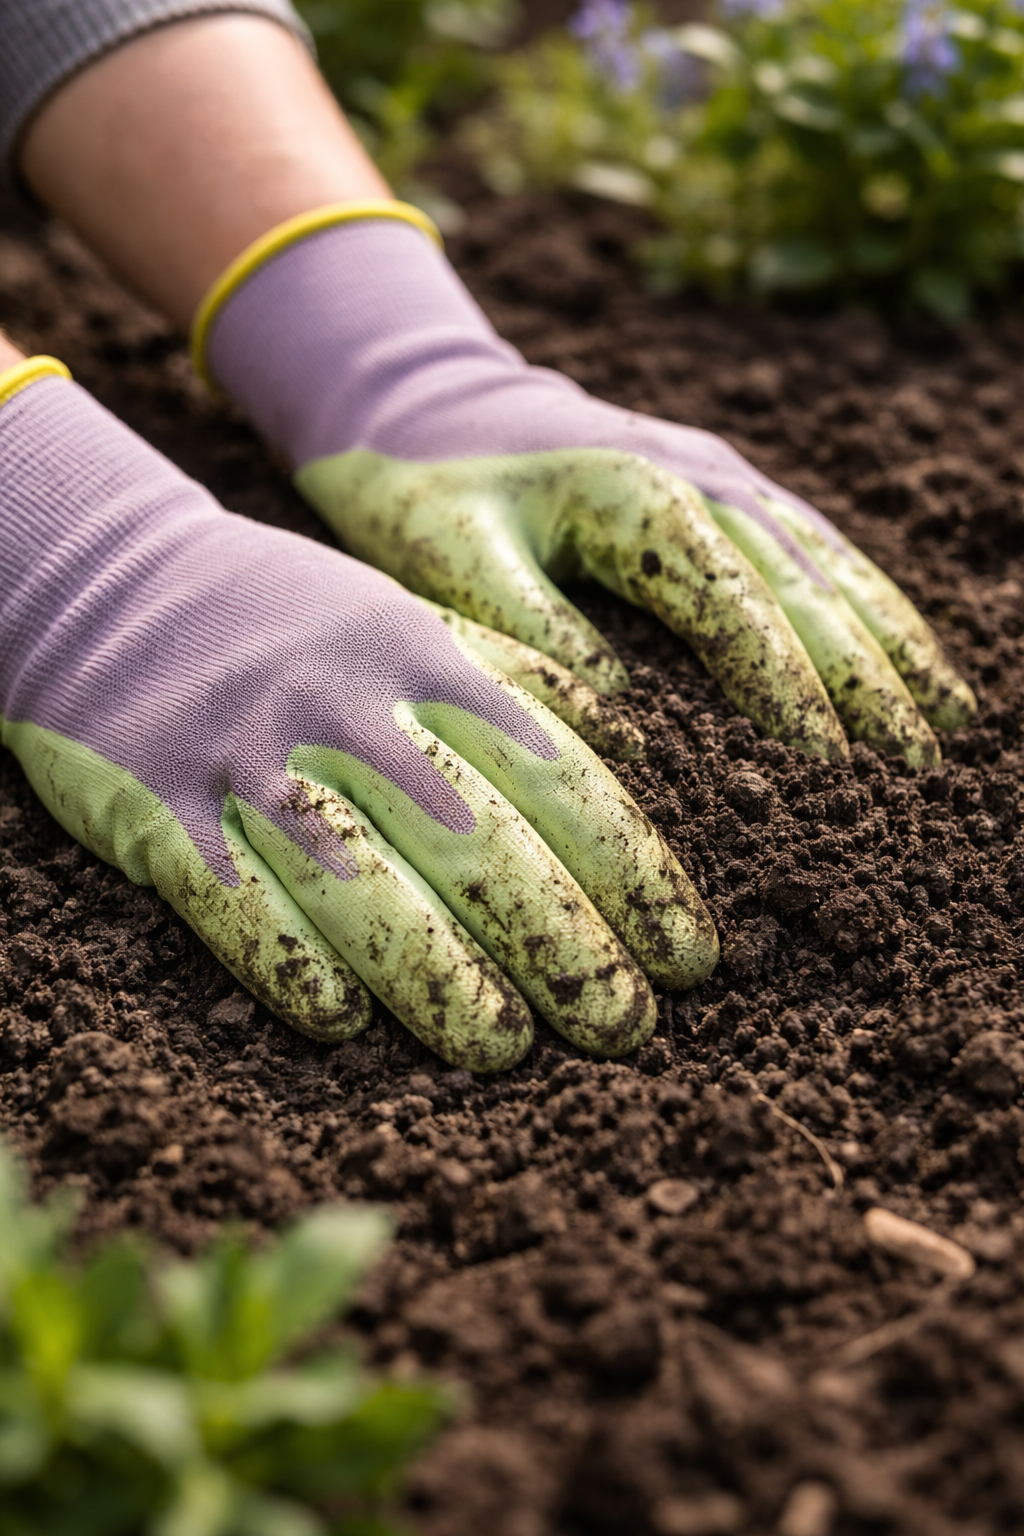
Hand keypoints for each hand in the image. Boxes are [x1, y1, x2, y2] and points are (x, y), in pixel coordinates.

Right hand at [0, 367, 716, 1070]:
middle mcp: (350, 713)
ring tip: (505, 1052)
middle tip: (627, 1030)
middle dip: (565, 946)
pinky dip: (289, 963)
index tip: (689, 954)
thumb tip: (632, 736)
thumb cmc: (290, 619)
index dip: (633, 872)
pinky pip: (232, 901)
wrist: (118, 585)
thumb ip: (517, 677)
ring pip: (362, 887)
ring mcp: (253, 763)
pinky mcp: (164, 812)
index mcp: (426, 664)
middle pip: (478, 845)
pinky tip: (341, 1024)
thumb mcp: (412, 615)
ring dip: (441, 980)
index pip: (557, 778)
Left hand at [202, 212, 974, 767]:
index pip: (734, 604)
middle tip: (913, 766)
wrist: (423, 395)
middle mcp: (698, 476)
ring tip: (944, 721)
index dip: (786, 685)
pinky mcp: (722, 480)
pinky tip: (903, 649)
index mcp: (634, 495)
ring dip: (889, 643)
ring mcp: (720, 472)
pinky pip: (814, 542)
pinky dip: (868, 599)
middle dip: (865, 679)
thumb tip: (629, 718)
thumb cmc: (425, 487)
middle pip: (805, 586)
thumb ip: (535, 631)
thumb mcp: (452, 559)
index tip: (827, 761)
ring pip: (829, 562)